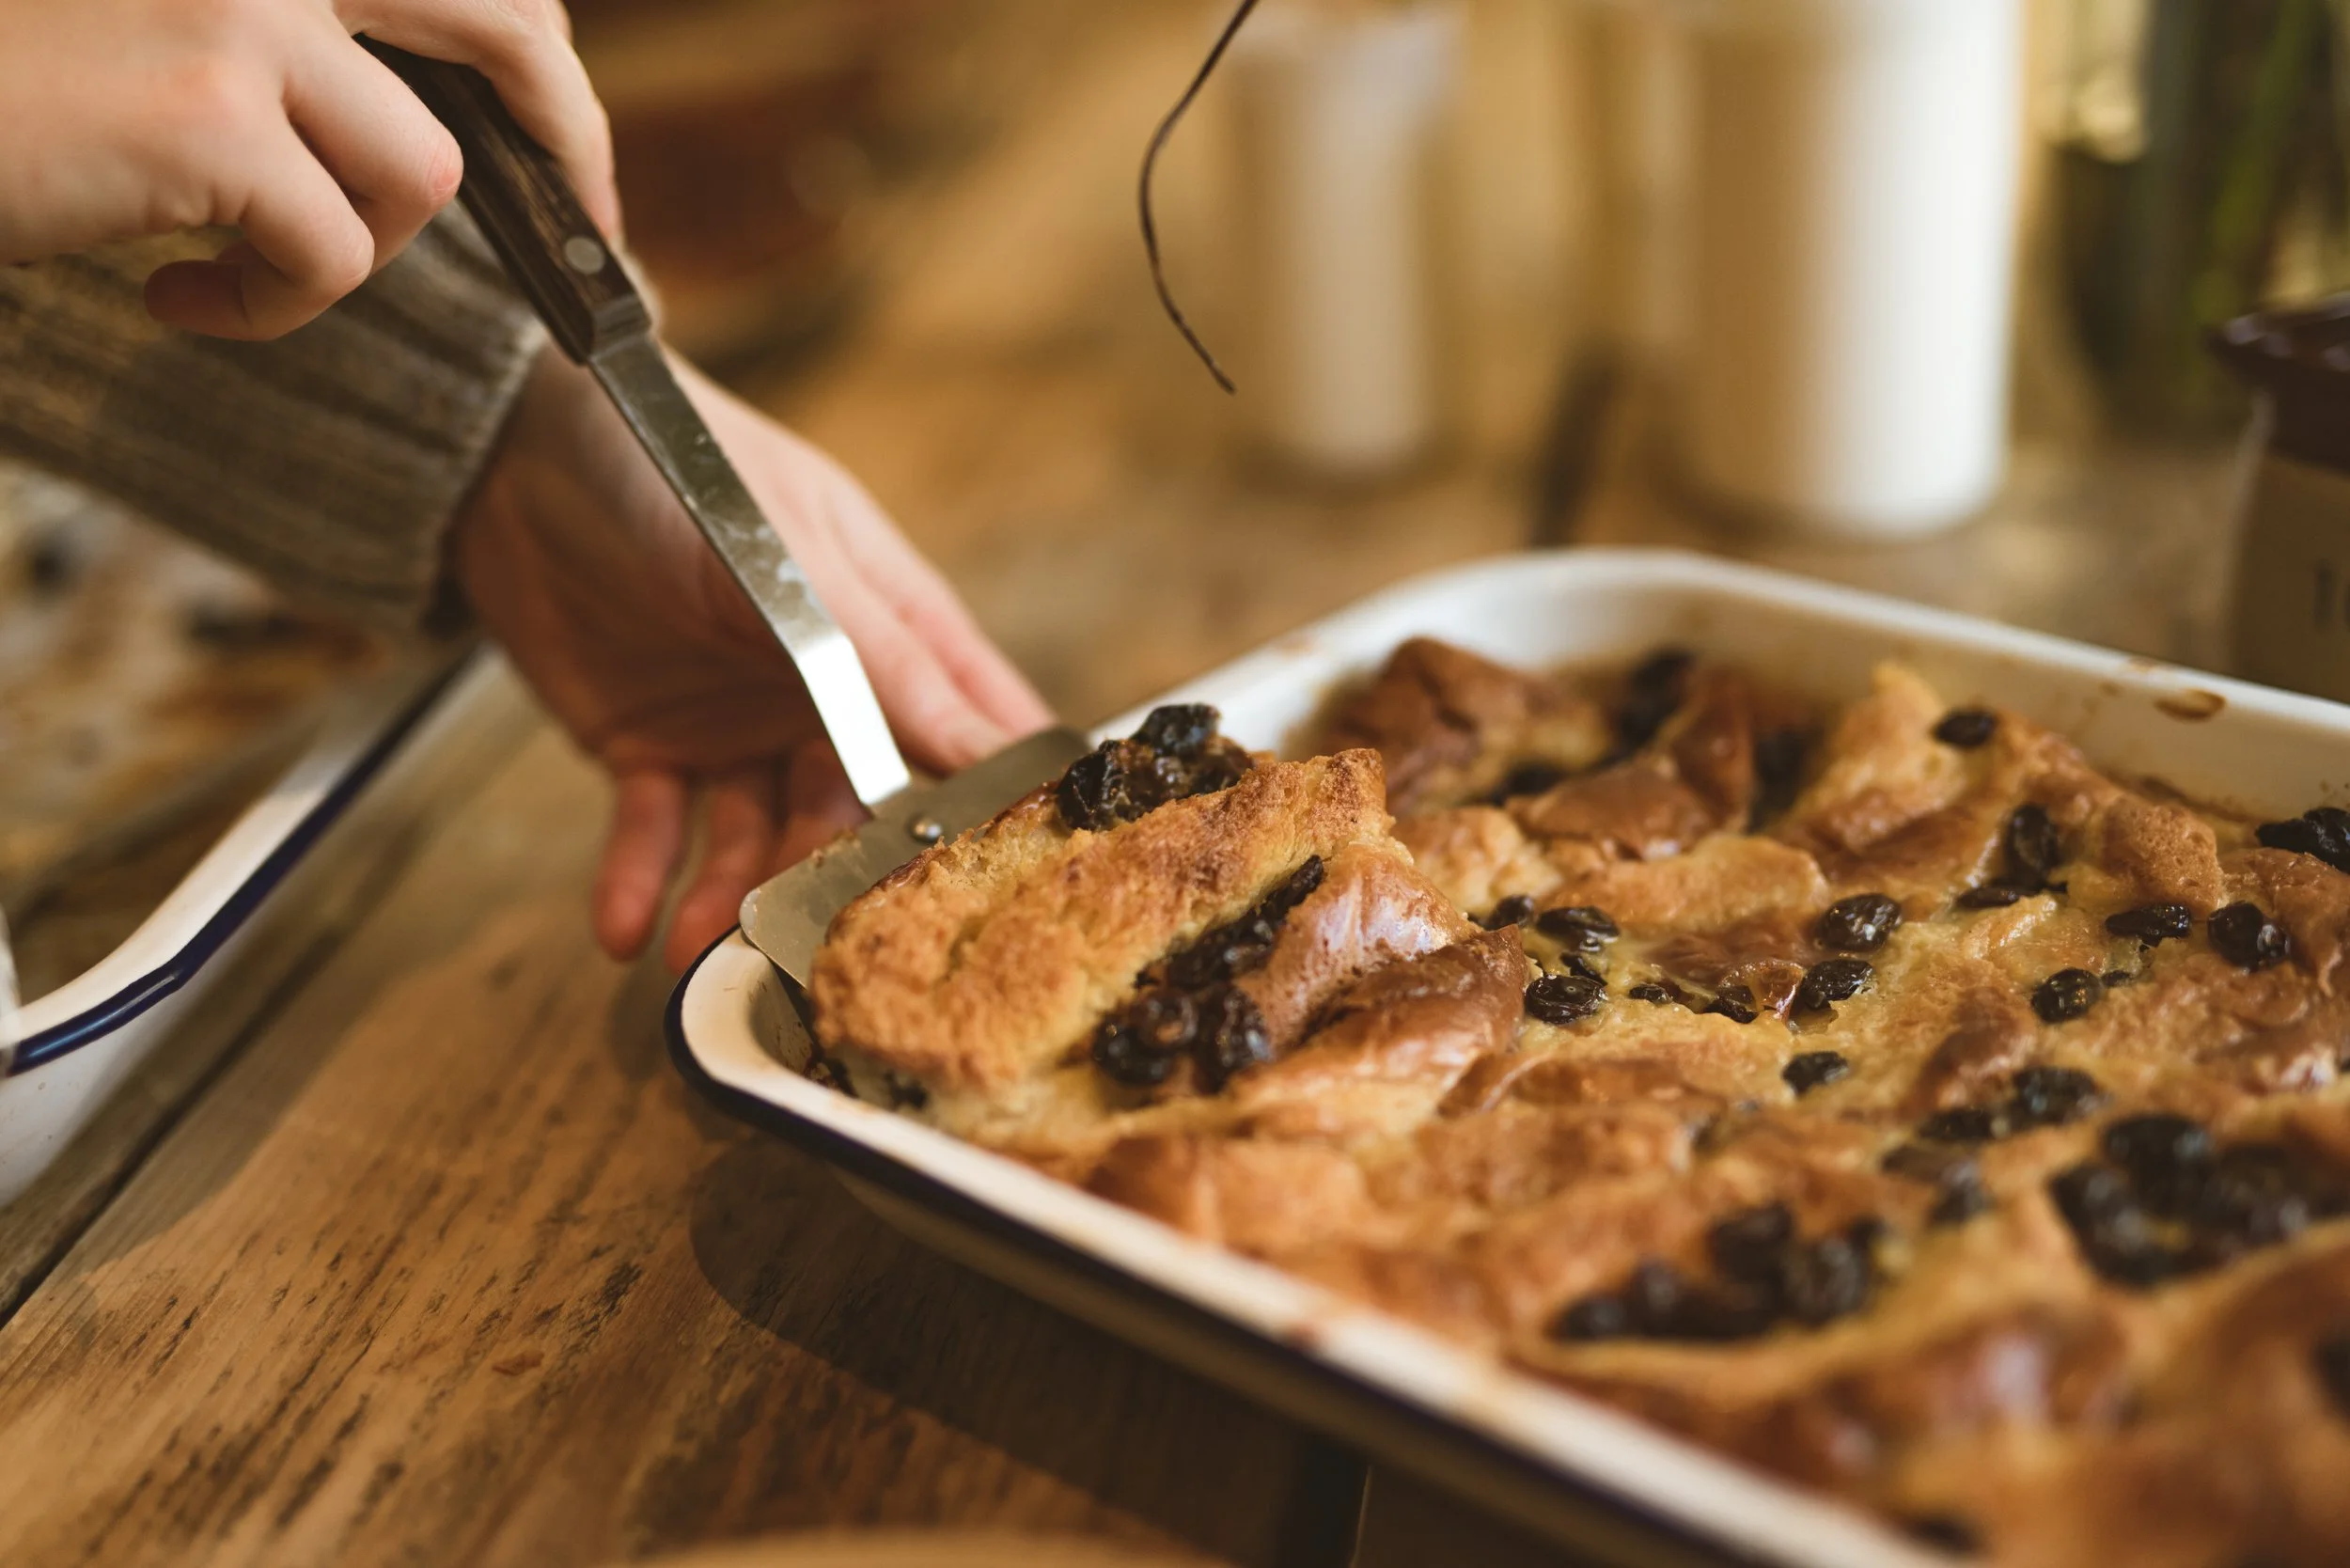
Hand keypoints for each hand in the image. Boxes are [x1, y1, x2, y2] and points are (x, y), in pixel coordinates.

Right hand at [0, 0, 616, 338]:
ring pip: (424, 169)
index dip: (532, 46)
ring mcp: (243, 5)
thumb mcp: (165, 21)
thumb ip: (289, 32)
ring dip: (355, 247)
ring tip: (241, 264)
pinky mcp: (209, 112)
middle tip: (586, 214)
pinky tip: (177, 298)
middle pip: (506, 20)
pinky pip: (331, 255)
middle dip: (569, 129)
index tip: (557, 122)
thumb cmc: (3, 77)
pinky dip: (270, 307)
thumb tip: (428, 98)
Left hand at [451, 347, 1055, 971]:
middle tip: (821, 948)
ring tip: (692, 948)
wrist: (503, 451)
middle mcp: (825, 689)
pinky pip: (655, 833)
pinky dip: (639, 882)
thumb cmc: (674, 465)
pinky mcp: (649, 747)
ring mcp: (739, 724)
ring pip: (757, 838)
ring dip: (728, 897)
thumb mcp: (792, 565)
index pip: (972, 727)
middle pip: (860, 811)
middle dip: (838, 881)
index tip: (1018, 891)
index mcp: (888, 627)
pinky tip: (623, 927)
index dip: (998, 805)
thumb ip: (888, 665)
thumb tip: (1002, 749)